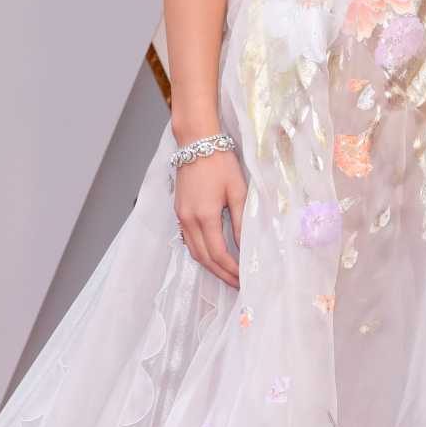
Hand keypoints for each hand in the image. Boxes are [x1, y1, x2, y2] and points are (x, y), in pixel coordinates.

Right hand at [175, 149, 245, 287]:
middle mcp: (189, 220)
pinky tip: (213, 255)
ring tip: (227, 274)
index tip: (244, 278)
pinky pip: (188, 240)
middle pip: (203, 258)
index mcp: (204, 216)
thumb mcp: (237, 191)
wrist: (196, 142)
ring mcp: (181, 216)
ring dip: (210, 266)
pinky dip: (201, 252)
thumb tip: (246, 245)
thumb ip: (241, 221)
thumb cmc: (220, 163)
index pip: (218, 254)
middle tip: (237, 284)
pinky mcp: (179, 211)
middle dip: (221, 274)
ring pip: (193, 251)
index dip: (231, 270)